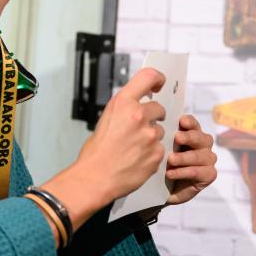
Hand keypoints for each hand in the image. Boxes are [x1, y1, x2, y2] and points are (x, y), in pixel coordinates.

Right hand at [75, 67, 167, 201]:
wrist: (95, 178)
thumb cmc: (96, 153)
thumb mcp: (106, 119)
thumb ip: (125, 110)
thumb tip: (137, 106)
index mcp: (123, 103)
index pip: (148, 77)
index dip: (157, 79)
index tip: (159, 84)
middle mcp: (139, 115)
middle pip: (158, 108)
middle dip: (153, 116)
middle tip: (141, 128)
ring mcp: (150, 134)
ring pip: (160, 130)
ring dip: (151, 137)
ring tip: (134, 148)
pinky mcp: (157, 152)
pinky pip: (160, 148)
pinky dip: (152, 153)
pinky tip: (137, 159)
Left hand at [165, 115, 216, 204]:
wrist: (166, 189)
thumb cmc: (165, 164)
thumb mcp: (164, 149)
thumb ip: (166, 137)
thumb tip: (157, 126)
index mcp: (194, 133)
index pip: (194, 124)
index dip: (189, 122)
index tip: (181, 120)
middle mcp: (204, 144)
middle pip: (200, 138)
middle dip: (188, 137)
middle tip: (177, 137)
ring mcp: (209, 159)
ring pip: (198, 156)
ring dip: (183, 157)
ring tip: (170, 159)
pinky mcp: (210, 174)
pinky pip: (196, 172)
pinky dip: (182, 172)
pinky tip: (170, 174)